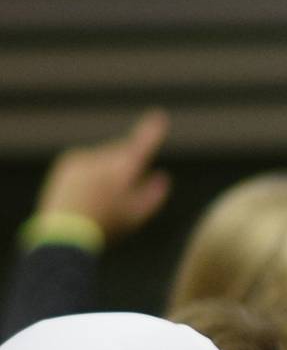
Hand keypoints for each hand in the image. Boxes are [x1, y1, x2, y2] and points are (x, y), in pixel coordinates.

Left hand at [35, 110, 169, 240]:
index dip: (151, 131)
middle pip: (123, 152)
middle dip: (127, 162)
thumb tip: (161, 177)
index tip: (158, 116)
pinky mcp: (69, 163)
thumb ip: (153, 195)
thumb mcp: (136, 217)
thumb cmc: (105, 228)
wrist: (63, 233)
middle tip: (125, 189)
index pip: (142, 145)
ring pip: (106, 156)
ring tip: (102, 197)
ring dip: (108, 169)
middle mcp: (104, 158)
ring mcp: (84, 159)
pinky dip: (91, 171)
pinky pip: (88, 160)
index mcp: (124, 170)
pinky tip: (87, 193)